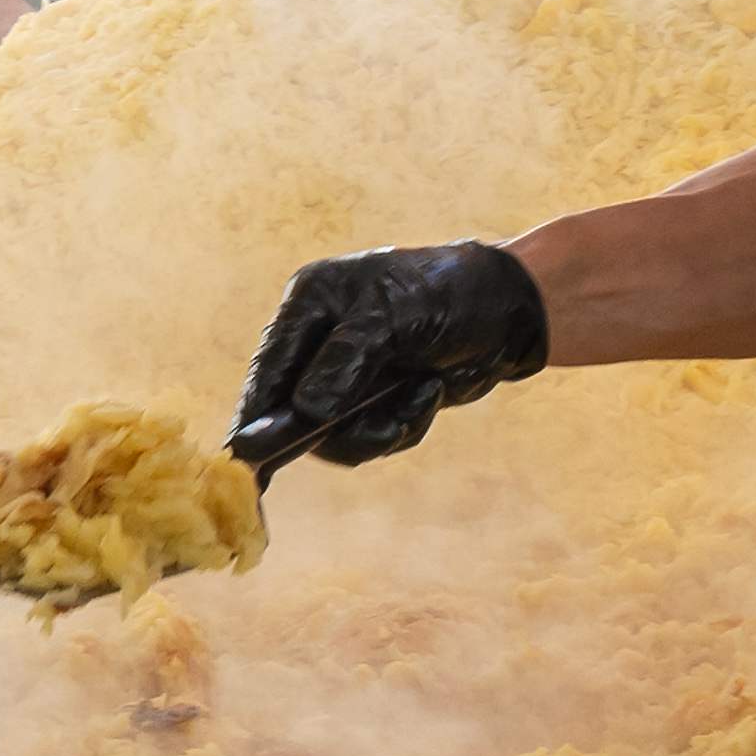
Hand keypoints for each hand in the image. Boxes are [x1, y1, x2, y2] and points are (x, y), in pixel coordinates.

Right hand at [231, 241, 552, 468]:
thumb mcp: (393, 318)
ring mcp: (348, 374)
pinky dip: (402, 425)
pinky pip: (371, 436)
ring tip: (420, 397)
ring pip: (334, 434)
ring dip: (378, 429)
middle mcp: (320, 340)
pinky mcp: (378, 400)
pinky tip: (430, 393)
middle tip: (376, 431)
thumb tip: (305, 412)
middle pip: (293, 410)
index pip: (268, 369)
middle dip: (335, 428)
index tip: (242, 461)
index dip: (253, 418)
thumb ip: (345, 363)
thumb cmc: (449, 294)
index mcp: (310, 304)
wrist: (513, 310)